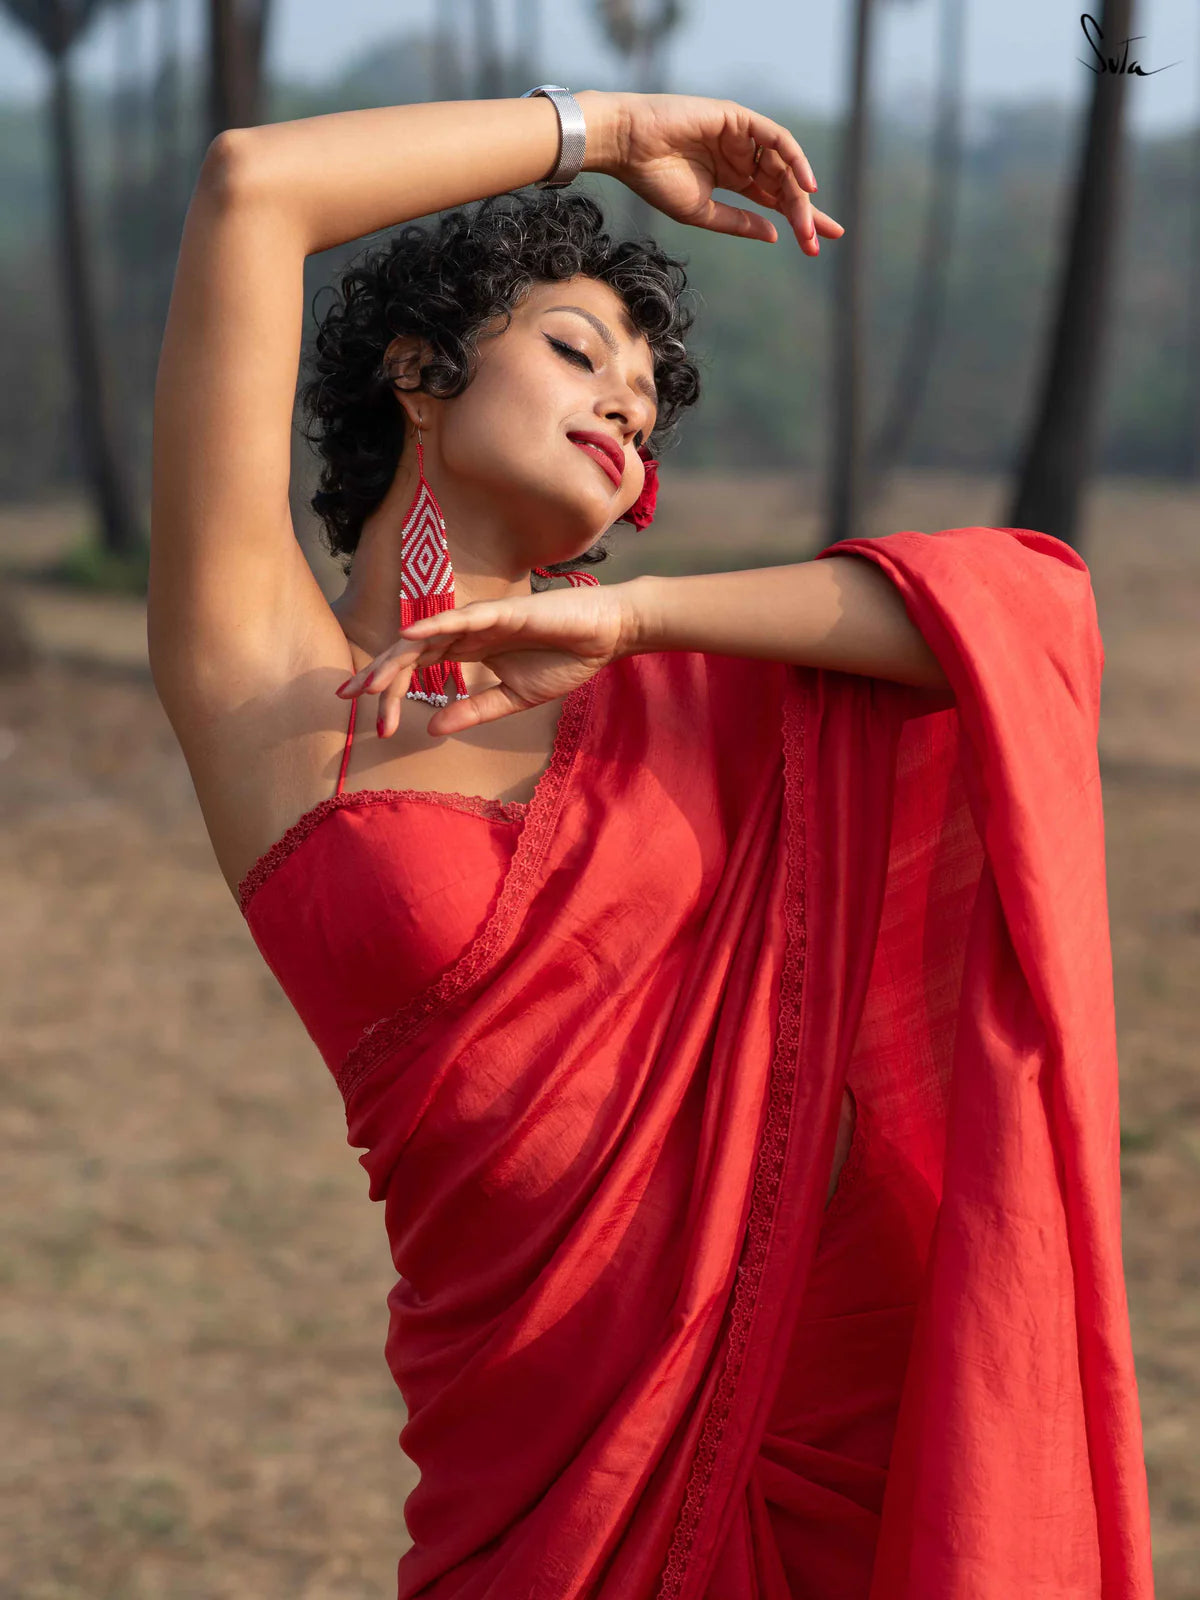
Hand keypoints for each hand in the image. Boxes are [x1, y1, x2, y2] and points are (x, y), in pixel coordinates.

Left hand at [336, 580, 643, 737]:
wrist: (606, 638)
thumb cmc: (565, 660)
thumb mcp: (513, 698)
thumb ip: (473, 710)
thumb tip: (431, 728)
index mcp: (469, 651)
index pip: (419, 669)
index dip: (391, 690)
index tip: (371, 721)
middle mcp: (468, 633)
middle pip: (411, 653)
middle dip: (378, 675)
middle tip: (347, 698)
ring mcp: (483, 621)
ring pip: (428, 637)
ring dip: (395, 659)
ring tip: (368, 681)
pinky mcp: (505, 612)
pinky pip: (462, 618)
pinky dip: (434, 625)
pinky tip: (409, 637)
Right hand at [579, 89, 843, 256]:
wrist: (628, 146)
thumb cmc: (655, 180)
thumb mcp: (702, 212)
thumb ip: (738, 222)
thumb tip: (775, 234)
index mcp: (732, 179)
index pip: (774, 200)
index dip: (796, 221)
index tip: (816, 246)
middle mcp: (741, 156)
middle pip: (784, 185)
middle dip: (804, 213)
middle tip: (817, 240)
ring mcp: (741, 136)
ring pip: (783, 165)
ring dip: (798, 194)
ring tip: (807, 223)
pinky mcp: (738, 118)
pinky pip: (776, 139)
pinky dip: (793, 159)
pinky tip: (805, 185)